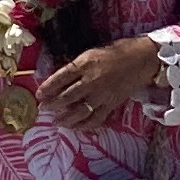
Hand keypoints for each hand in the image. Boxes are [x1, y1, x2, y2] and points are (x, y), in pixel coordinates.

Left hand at [34, 37, 163, 124]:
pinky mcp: (111, 104)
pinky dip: (84, 125)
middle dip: (52, 104)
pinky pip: (95, 119)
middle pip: (67, 96)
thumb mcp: (91, 53)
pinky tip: (75, 127)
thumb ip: (76, 67)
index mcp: (85, 64)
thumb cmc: (115, 52)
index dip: (48, 87)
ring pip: (79, 111)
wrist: (141, 59)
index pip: (61, 77)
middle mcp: (91, 80)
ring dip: (65, 118)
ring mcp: (101, 94)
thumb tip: (60, 80)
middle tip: (43, 109)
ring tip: (56, 121)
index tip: (39, 94)